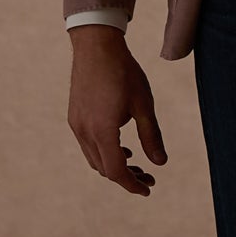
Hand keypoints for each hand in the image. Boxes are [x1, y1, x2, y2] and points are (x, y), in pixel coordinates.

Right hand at [67, 27, 167, 194]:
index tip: (148, 189)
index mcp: (103, 131)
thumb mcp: (144, 104)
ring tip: (136, 164)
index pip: (116, 171)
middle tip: (149, 178)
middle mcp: (85, 131)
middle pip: (104, 169)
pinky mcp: (75, 117)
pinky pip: (88, 145)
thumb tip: (160, 163)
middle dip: (126, 177)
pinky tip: (121, 147)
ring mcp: (77, 125)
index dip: (132, 184)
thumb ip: (151, 136)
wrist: (96, 46)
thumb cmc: (124, 72)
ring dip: (114, 166)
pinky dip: (104, 152)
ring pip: (94, 159)